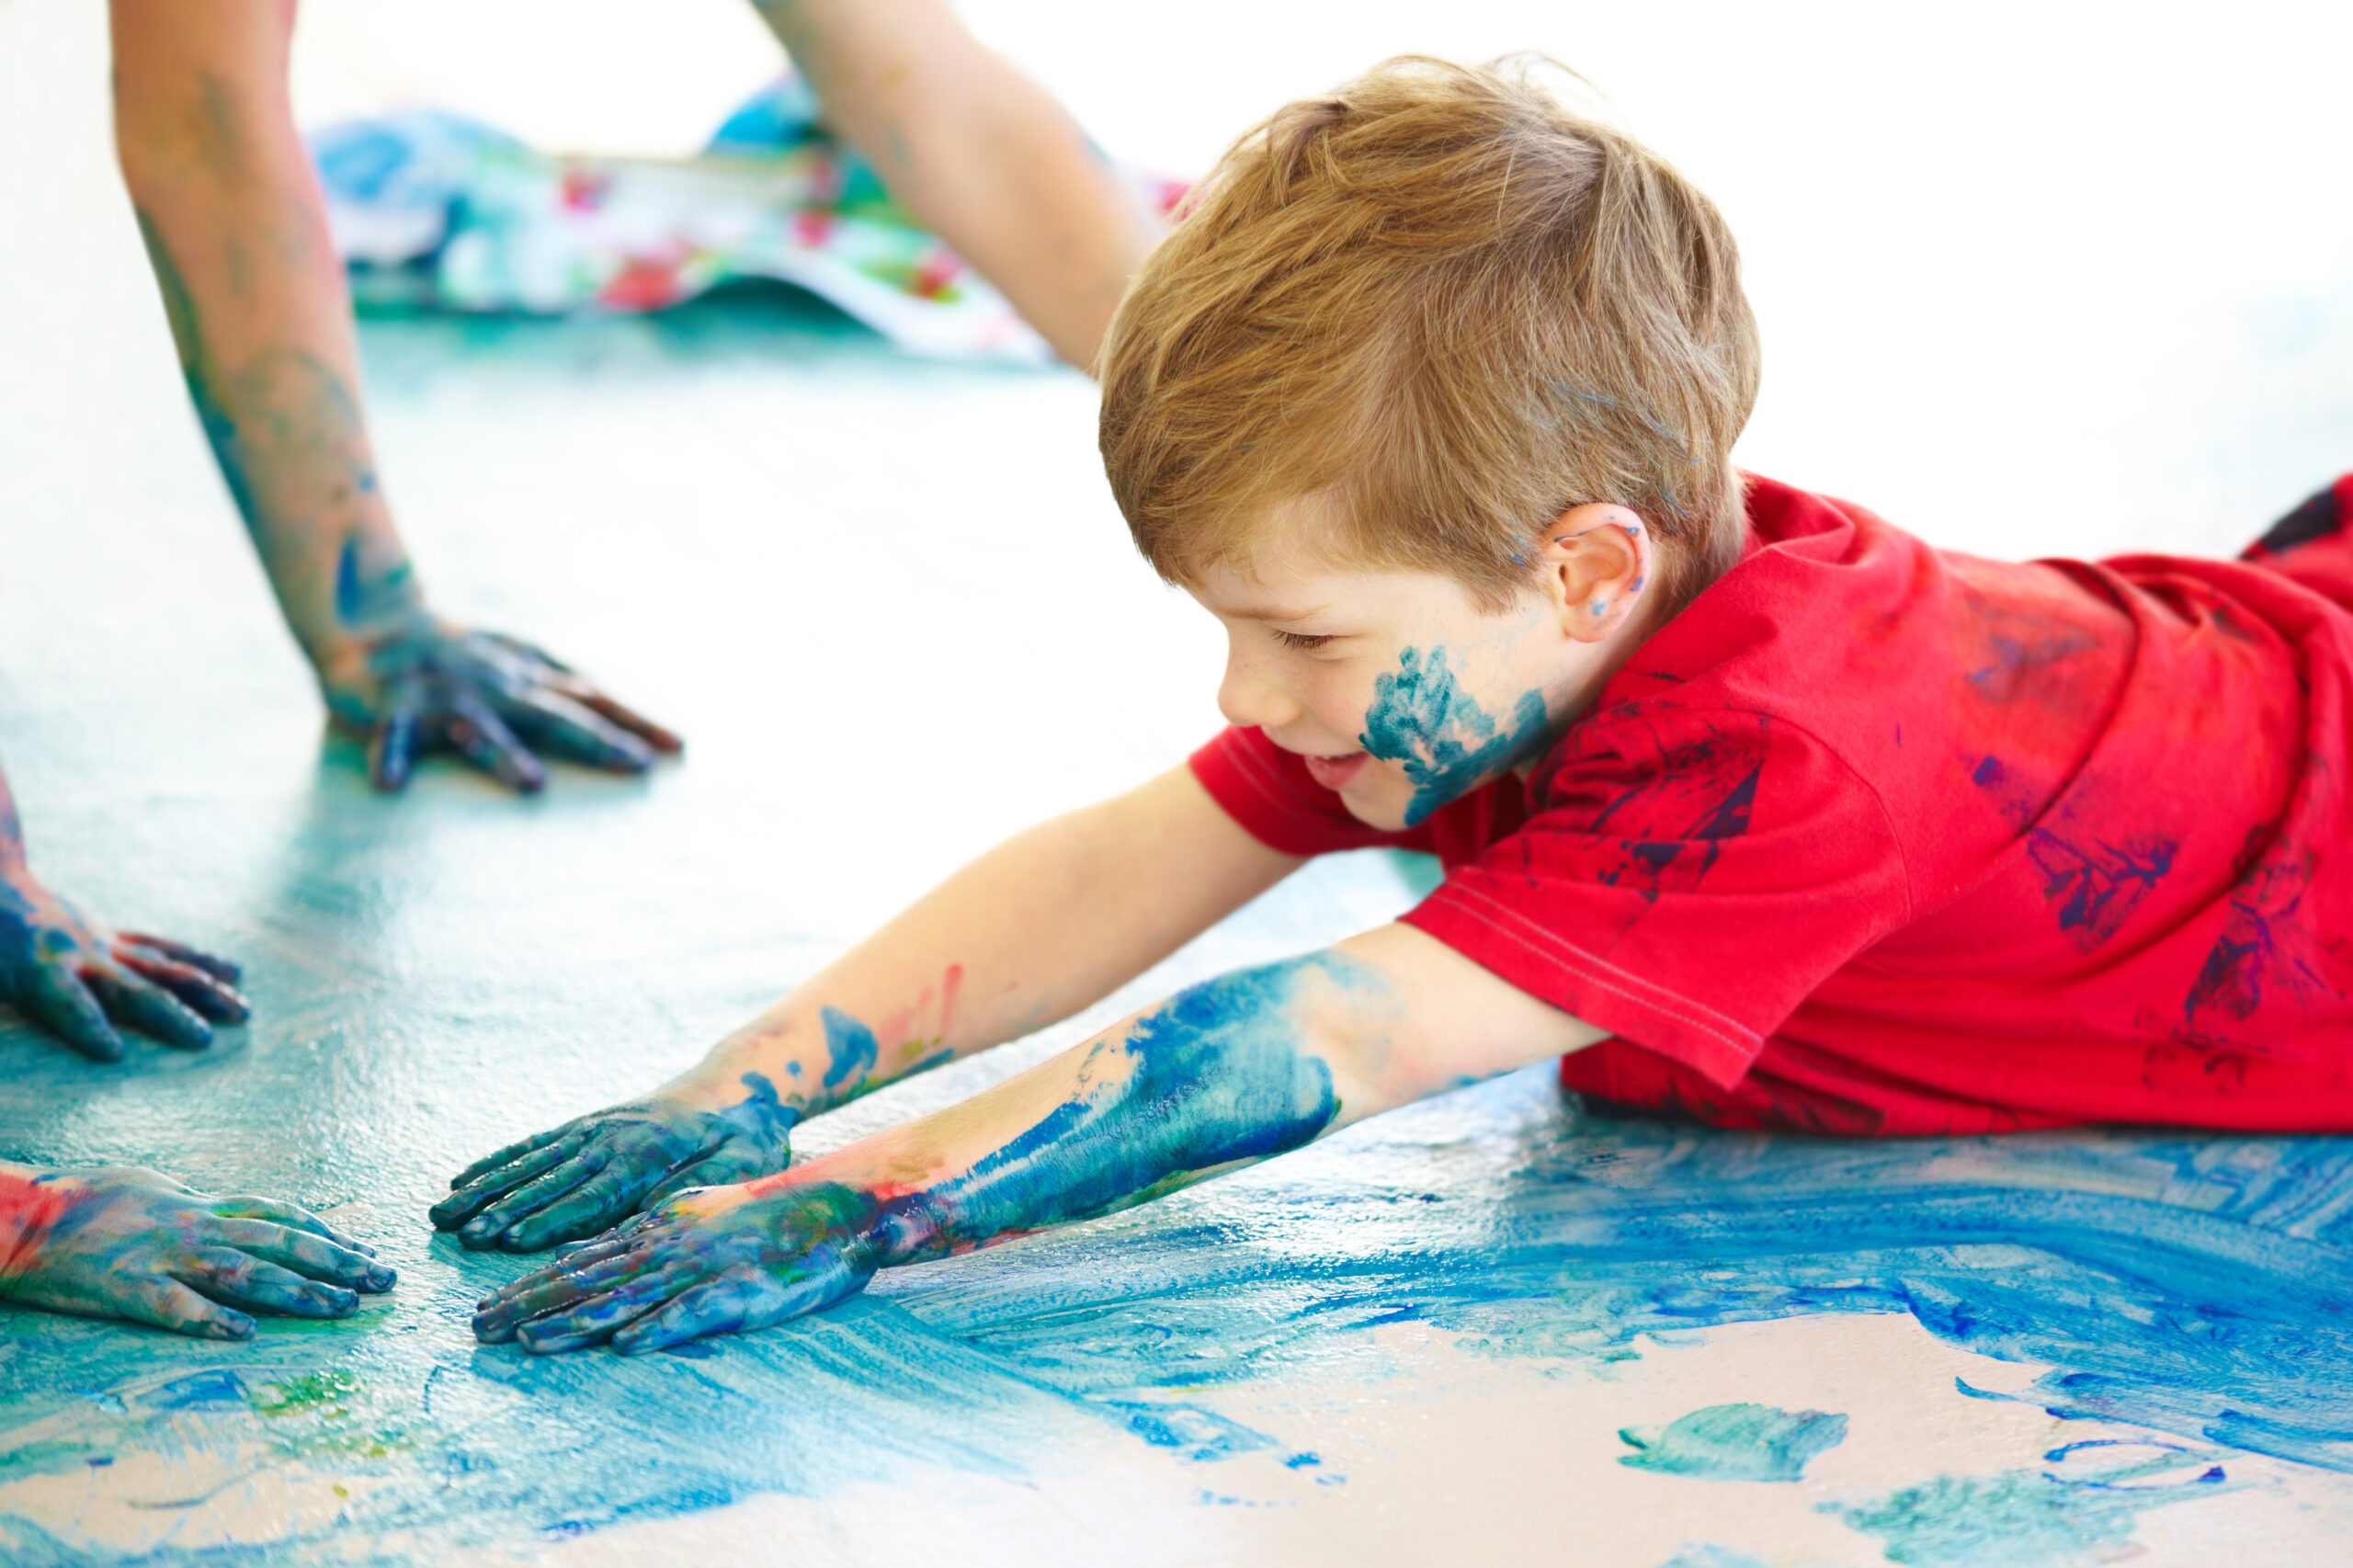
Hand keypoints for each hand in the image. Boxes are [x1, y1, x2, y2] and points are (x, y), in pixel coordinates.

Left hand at [0, 868, 249, 1060]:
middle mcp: (79, 954)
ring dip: (204, 991)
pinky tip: (236, 974)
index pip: (64, 1001)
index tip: (113, 1053)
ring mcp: (101, 941)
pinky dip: (200, 961)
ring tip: (243, 1012)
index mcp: (34, 968)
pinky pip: (162, 950)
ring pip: (162, 967)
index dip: (85, 1024)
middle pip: (130, 987)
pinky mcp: (110, 935)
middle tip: (205, 1040)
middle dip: (167, 1014)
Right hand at [0, 1166, 393, 1338]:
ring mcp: (162, 1255)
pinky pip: (175, 1305)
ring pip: (245, 1271)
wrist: (26, 1217)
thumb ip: (203, 1207)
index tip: (367, 1252)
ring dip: (298, 1290)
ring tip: (342, 1309)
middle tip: (383, 1280)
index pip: (281, 1215)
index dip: (327, 1233)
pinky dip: (212, 1318)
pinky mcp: (126, 1286)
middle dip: (337, 1261)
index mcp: (202, 1205)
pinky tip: (247, 1333)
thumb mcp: (158, 1191)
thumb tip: (241, 1215)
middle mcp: (194, 1225)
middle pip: (280, 1240)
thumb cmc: (90, 1202)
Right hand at [319, 622, 681, 793]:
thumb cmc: (459, 653)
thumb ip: (570, 686)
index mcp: (528, 677)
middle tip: (637, 765)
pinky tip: (391, 786)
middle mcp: (495, 686)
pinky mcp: (393, 708)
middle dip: (595, 739)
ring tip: (533, 785)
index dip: (634, 720)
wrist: (372, 622)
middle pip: (552, 715)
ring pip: (479, 729)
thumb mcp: (522, 661)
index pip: (592, 698)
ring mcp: (445, 697)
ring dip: (505, 755)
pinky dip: (391, 756)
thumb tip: (637, 721)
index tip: (677, 746)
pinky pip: (391, 735)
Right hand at [430, 1074, 796, 1251]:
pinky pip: (536, 1143)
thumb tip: (647, 1217)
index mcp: (651, 1155)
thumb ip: (696, 1189)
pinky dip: (499, 1160)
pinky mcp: (587, 1125)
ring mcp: (596, 1129)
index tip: (510, 1239)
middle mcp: (613, 1139)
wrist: (741, 1086)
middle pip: (551, 1179)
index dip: (551, 1218)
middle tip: (462, 1234)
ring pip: (532, 1160)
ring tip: (442, 1212)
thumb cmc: (747, 1137)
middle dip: (504, 1208)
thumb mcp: (741, 1167)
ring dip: (486, 1187)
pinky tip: (464, 1178)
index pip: (593, 1193)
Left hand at [473, 1180, 879, 1354]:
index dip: (531, 1283)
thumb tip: (608, 1240)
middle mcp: (670, 1246)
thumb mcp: (703, 1208)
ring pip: (628, 1298)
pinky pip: (693, 1314)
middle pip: (589, 1279)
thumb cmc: (772, 1213)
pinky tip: (626, 1346)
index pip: (584, 1258)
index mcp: (661, 1227)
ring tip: (528, 1342)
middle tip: (479, 1329)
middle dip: (529, 1305)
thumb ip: (657, 1223)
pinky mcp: (738, 1292)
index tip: (487, 1305)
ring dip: (576, 1321)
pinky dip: (658, 1329)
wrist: (837, 1205)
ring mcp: (702, 1269)